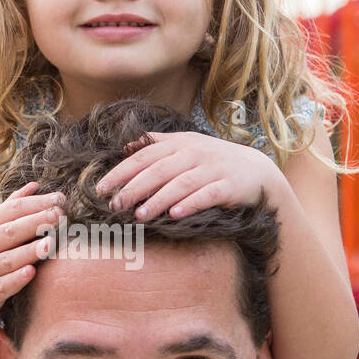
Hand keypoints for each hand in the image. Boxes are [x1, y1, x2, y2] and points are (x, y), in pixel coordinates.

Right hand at [0, 181, 64, 323]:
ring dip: (29, 251)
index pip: (13, 209)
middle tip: (60, 215)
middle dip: (36, 222)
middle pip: (11, 231)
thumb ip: (11, 208)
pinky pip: (2, 286)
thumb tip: (35, 185)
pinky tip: (31, 272)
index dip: (37, 203)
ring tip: (51, 243)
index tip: (61, 198)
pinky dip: (16, 279)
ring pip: (8, 259)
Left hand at [95, 131, 271, 218]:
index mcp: (181, 143)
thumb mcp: (187, 146)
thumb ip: (158, 144)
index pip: (145, 155)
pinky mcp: (229, 186)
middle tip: (115, 205)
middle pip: (159, 170)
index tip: (101, 188)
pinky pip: (208, 195)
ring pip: (181, 183)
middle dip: (134, 188)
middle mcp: (195, 152)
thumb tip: (126, 146)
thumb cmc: (213, 162)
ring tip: (140, 216)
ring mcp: (214, 168)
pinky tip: (175, 215)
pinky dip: (191, 204)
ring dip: (159, 199)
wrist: (257, 172)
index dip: (121, 171)